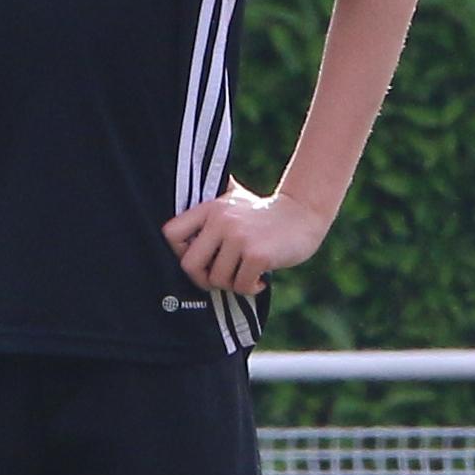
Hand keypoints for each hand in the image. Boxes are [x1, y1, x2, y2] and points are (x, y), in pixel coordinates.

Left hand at [165, 180, 330, 298]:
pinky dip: (250, 288)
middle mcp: (220, 221)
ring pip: (217, 280)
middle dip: (203, 279)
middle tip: (221, 278)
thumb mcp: (234, 198)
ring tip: (246, 274)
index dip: (179, 252)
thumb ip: (210, 203)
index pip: (170, 234)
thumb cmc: (264, 213)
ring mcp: (239, 237)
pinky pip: (240, 286)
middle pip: (189, 265)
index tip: (200, 257)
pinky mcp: (257, 254)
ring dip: (232, 285)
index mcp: (210, 209)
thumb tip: (186, 186)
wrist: (303, 214)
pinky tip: (260, 278)